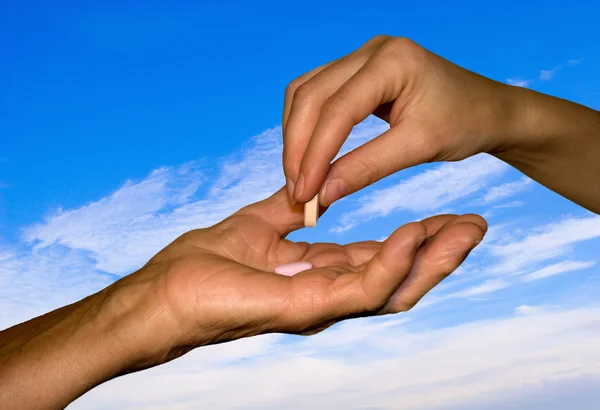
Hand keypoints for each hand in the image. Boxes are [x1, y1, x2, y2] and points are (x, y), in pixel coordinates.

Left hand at [0, 186, 485, 408]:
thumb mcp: (257, 224)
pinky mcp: (306, 309)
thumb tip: (309, 186)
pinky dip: (391, 260)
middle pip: (398, 278)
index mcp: (317, 275)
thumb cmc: (201, 267)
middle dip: (439, 253)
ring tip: (465, 230)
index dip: (414, 240)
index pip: (378, 259)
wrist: (162, 296)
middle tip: (476, 225)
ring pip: (393, 288)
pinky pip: (362, 287)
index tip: (445, 216)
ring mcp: (320, 307)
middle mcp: (327, 296)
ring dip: (431, 259)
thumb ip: (288, 208)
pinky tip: (411, 232)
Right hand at [281, 35, 599, 212]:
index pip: (337, 110)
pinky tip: (307, 153)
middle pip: (310, 95)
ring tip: (297, 176)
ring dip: (296, 135)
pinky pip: (317, 93)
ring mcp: (362, 56)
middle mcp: (371, 50)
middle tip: (296, 190)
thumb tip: (322, 194)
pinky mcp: (358, 70)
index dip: (315, 154)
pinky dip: (306, 125)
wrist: (488, 109)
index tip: (304, 193)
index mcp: (393, 60)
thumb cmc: (465, 123)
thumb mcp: (419, 147)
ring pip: (305, 92)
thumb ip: (367, 168)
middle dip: (298, 146)